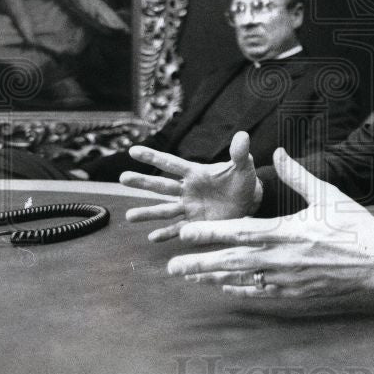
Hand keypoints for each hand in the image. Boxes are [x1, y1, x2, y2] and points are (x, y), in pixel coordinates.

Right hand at [121, 132, 261, 241]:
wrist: (251, 201)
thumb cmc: (243, 180)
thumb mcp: (243, 165)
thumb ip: (240, 152)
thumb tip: (243, 135)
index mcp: (195, 173)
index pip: (171, 163)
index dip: (153, 157)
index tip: (133, 151)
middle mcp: (187, 190)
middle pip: (161, 185)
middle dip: (143, 182)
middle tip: (123, 178)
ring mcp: (189, 207)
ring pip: (164, 210)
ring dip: (147, 213)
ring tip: (129, 216)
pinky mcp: (196, 223)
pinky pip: (178, 228)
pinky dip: (166, 234)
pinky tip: (152, 238)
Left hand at [166, 148, 373, 297]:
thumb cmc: (355, 225)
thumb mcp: (327, 195)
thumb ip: (297, 175)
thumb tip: (277, 153)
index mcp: (286, 231)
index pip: (239, 232)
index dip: (209, 233)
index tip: (185, 233)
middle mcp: (282, 257)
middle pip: (231, 261)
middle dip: (199, 263)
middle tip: (172, 266)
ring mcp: (287, 278)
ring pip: (241, 279)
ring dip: (213, 277)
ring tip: (189, 277)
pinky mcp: (295, 291)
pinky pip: (260, 291)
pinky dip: (239, 288)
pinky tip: (224, 286)